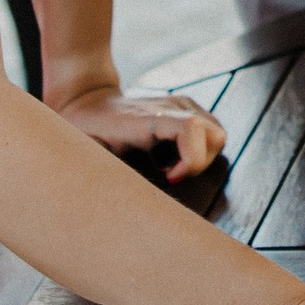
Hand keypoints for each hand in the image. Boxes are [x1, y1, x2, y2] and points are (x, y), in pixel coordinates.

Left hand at [48, 77, 227, 182]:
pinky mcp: (185, 107)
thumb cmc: (87, 132)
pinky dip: (200, 150)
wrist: (87, 101)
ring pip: (217, 134)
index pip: (190, 128)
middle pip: (213, 135)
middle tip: (171, 177)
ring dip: (201, 158)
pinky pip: (210, 131)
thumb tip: (128, 203)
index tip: (170, 179)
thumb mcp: (93, 155)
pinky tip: (174, 158)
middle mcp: (170, 106)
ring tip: (173, 168)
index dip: (191, 160)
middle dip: (199, 164)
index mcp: (146, 118)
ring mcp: (180, 104)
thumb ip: (110, 176)